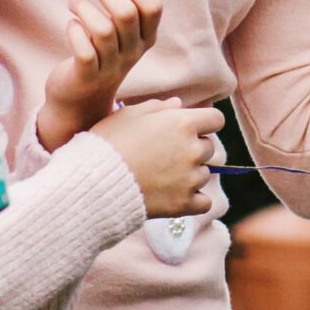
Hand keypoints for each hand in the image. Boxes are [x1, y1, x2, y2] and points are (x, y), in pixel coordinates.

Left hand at [38, 0, 162, 151]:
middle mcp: (133, 53)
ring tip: (74, 0)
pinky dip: (75, 31)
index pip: (152, 6)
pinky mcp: (87, 77)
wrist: (82, 99)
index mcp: (146, 38)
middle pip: (126, 14)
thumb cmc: (102, 54)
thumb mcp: (121, 28)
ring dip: (85, 8)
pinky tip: (70, 23)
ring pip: (103, 30)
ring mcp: (111, 67)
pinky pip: (84, 52)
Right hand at [88, 98, 224, 218]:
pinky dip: (194, 200)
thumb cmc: (108, 144)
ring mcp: (190, 178)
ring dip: (190, 175)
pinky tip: (177, 197)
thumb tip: (178, 104)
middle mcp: (193, 149)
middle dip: (193, 149)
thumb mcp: (128, 115)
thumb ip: (157, 108)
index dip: (204, 124)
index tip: (189, 130)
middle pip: (209, 147)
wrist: (93, 184)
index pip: (216, 119)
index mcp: (183, 123)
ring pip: (204, 174)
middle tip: (166, 156)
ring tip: (162, 177)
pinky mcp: (183, 204)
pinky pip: (204, 202)